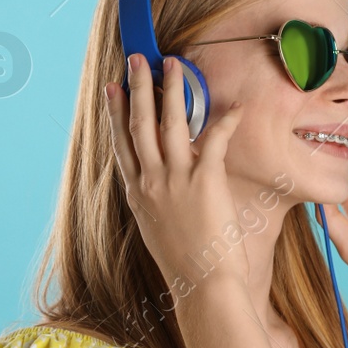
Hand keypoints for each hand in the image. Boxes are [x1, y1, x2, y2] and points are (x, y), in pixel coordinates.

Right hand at [105, 53, 245, 297]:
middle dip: (137, 88)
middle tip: (137, 61)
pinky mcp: (205, 181)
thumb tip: (160, 187)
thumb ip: (156, 202)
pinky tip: (235, 106)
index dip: (116, 113)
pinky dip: (227, 121)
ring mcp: (175, 179)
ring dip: (173, 90)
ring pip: (169, 122)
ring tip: (174, 65)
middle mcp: (151, 182)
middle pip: (138, 124)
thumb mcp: (158, 229)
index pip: (121, 144)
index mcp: (137, 194)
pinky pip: (215, 140)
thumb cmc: (186, 264)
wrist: (202, 286)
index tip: (113, 89)